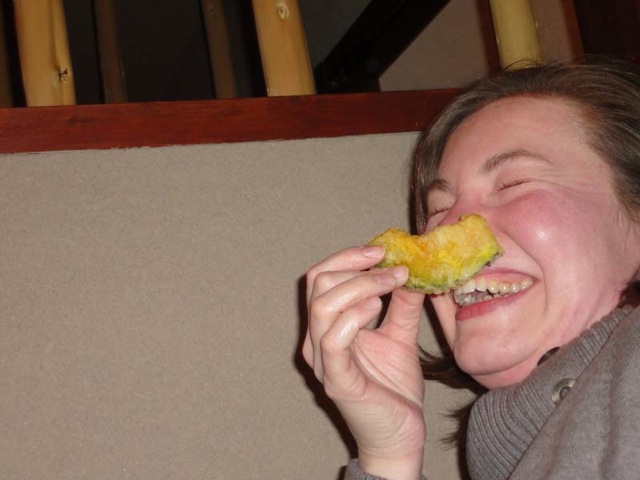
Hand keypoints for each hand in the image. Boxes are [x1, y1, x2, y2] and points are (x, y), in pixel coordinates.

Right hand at [302, 245, 426, 479]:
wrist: (400, 435)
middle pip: (318, 282)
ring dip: (360, 286)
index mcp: (327, 326)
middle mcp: (317, 340)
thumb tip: (413, 270)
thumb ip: (403, 305)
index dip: (348, 257)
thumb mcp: (401, 335)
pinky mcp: (336, 379)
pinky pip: (334, 338)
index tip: (383, 250)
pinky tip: (379, 308)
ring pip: (323, 305)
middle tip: (392, 264)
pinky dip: (356, 314)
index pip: (321, 277)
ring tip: (390, 285)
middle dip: (356, 265)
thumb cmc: (392, 388)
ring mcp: (323, 359)